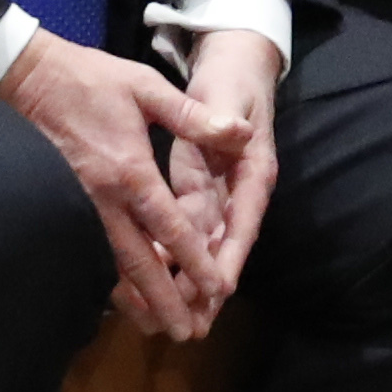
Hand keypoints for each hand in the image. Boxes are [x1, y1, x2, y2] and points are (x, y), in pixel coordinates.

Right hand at [0, 34, 242, 339]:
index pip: (169, 228)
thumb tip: (239, 132)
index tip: (216, 289)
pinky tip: (121, 297)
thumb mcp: (146, 87)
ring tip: (156, 328)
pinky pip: (88, 250)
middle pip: (137, 262)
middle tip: (186, 332)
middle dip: (163, 300)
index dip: (194, 261)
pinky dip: (107, 278)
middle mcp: (103, 198)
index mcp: (130, 171)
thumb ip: (194, 116)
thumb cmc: (90, 79)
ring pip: (109, 264)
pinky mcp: (61, 205)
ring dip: (134, 298)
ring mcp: (78, 206)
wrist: (25, 77)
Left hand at [162, 29, 284, 303]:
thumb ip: (217, 116)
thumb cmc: (229, 79)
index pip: (242, 220)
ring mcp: (218, 194)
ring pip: (201, 246)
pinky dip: (166, 258)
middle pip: (222, 245)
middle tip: (191, 325)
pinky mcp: (197, 193)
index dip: (229, 254)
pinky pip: (182, 233)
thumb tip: (235, 132)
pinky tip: (140, 286)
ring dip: (184, 282)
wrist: (232, 66)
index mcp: (251, 168)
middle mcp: (237, 189)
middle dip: (207, 286)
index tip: (221, 287)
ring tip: (164, 320)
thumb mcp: (221, 92)